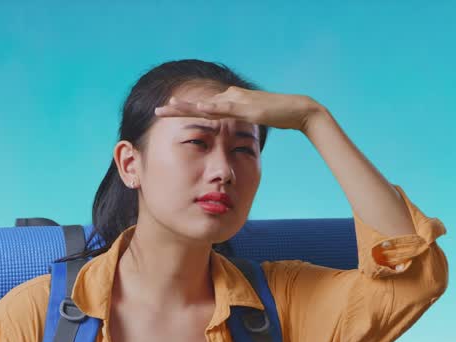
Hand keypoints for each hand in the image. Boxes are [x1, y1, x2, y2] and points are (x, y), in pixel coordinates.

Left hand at [154, 86, 323, 132]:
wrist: (298, 111)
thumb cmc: (278, 116)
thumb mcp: (253, 120)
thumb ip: (240, 122)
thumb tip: (229, 131)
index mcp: (231, 101)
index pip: (203, 106)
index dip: (185, 109)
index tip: (167, 110)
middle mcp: (231, 97)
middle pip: (200, 104)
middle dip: (178, 108)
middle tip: (157, 110)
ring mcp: (238, 100)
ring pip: (207, 104)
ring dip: (187, 106)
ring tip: (168, 107)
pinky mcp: (247, 107)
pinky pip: (225, 108)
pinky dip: (210, 108)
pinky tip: (196, 109)